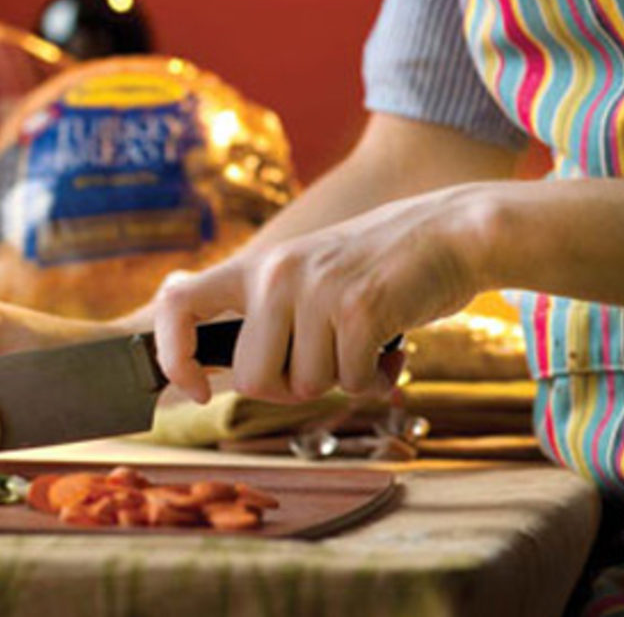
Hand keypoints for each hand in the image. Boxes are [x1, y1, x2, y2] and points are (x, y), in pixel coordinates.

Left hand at [148, 184, 495, 403]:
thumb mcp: (305, 275)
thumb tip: (228, 375)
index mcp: (255, 268)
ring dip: (341, 381)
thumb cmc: (376, 268)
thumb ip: (267, 315)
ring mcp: (316, 291)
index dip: (173, 355)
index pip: (177, 304)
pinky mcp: (360, 310)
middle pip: (252, 378)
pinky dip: (374, 381)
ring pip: (305, 386)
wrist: (450, 233)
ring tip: (364, 344)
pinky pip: (351, 384)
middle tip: (324, 363)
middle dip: (289, 388)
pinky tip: (390, 350)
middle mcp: (276, 275)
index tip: (195, 390)